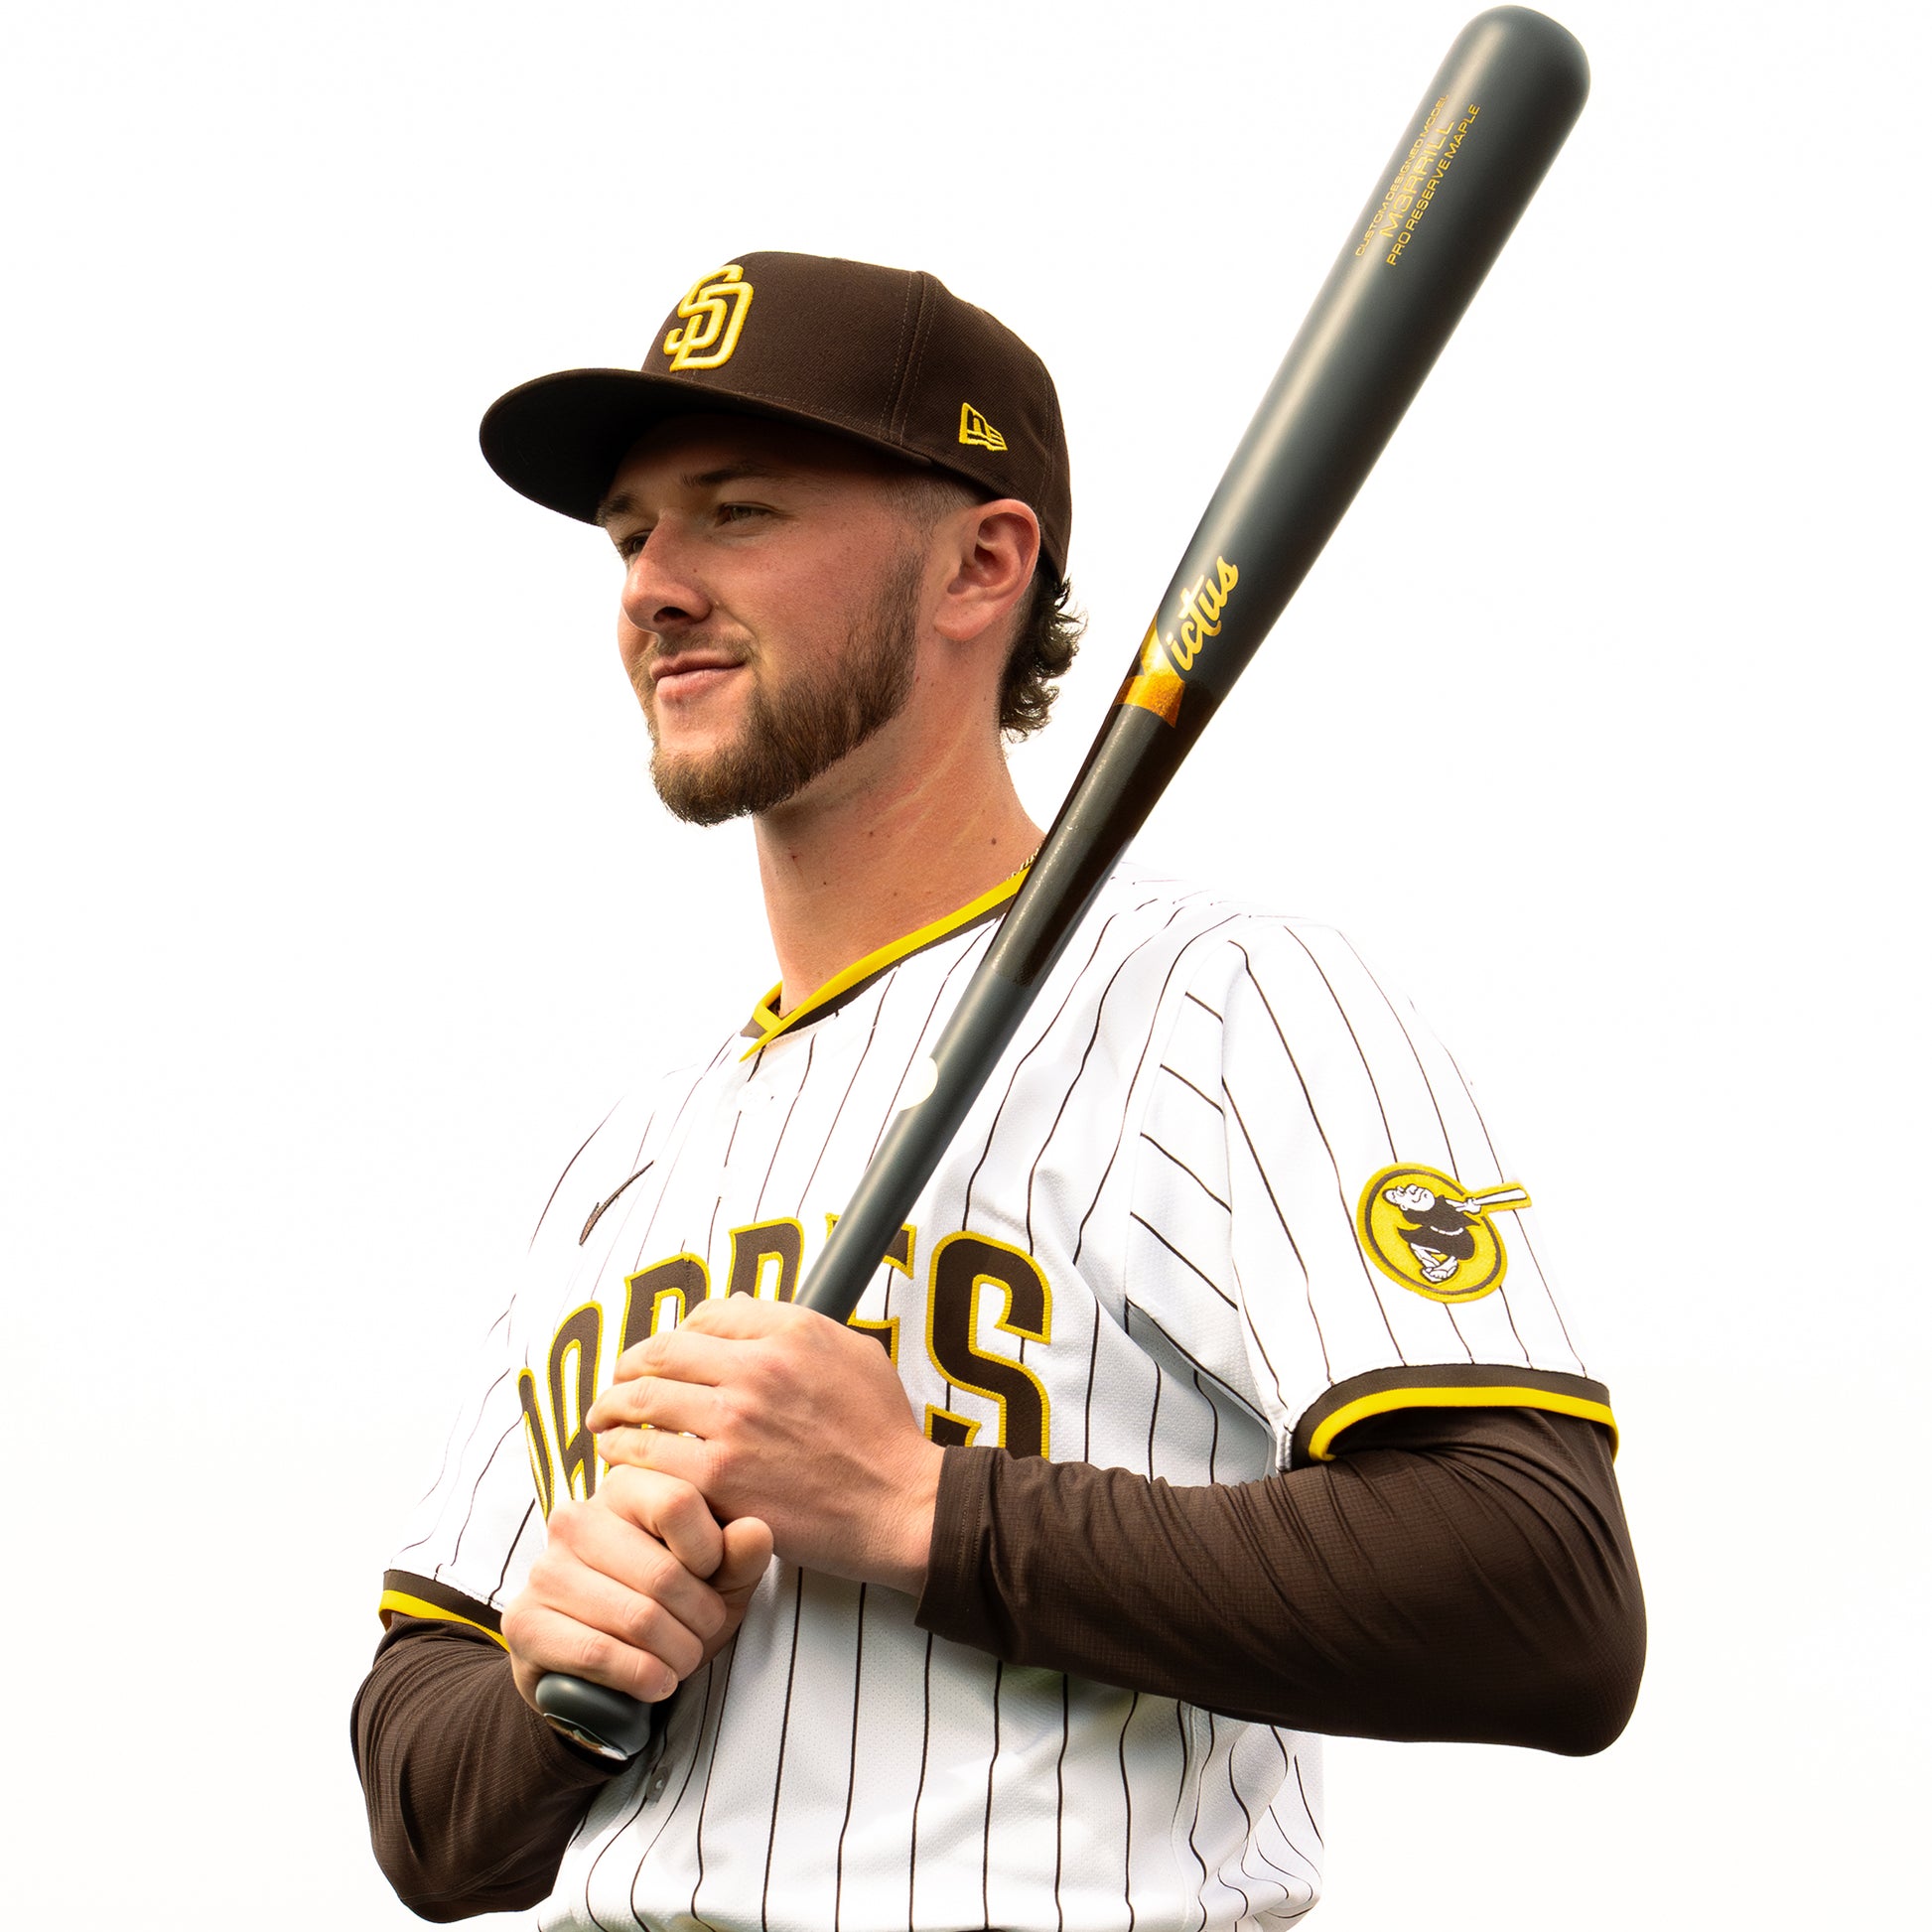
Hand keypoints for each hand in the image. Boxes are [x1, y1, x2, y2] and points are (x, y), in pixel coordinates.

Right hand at [500, 1465, 772, 1709]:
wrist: (604, 1668)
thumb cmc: (670, 1608)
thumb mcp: (719, 1578)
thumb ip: (741, 1553)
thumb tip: (755, 1530)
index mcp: (624, 1486)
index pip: (679, 1501)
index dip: (710, 1554)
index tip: (712, 1577)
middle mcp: (576, 1518)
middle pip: (663, 1572)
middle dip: (699, 1619)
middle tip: (703, 1634)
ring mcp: (545, 1569)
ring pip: (636, 1617)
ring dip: (675, 1653)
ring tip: (682, 1659)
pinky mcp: (523, 1621)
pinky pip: (597, 1652)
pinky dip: (641, 1675)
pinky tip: (657, 1682)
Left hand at [587, 1296, 943, 1594]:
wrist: (901, 1505)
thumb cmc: (883, 1435)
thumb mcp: (855, 1354)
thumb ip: (797, 1326)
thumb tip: (743, 1311)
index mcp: (790, 1332)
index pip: (707, 1315)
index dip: (676, 1332)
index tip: (662, 1354)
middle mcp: (757, 1368)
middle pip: (662, 1352)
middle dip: (628, 1366)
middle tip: (616, 1384)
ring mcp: (734, 1422)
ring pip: (644, 1400)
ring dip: (613, 1408)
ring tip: (602, 1420)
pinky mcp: (720, 1476)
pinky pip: (648, 1456)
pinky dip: (622, 1454)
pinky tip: (616, 1460)